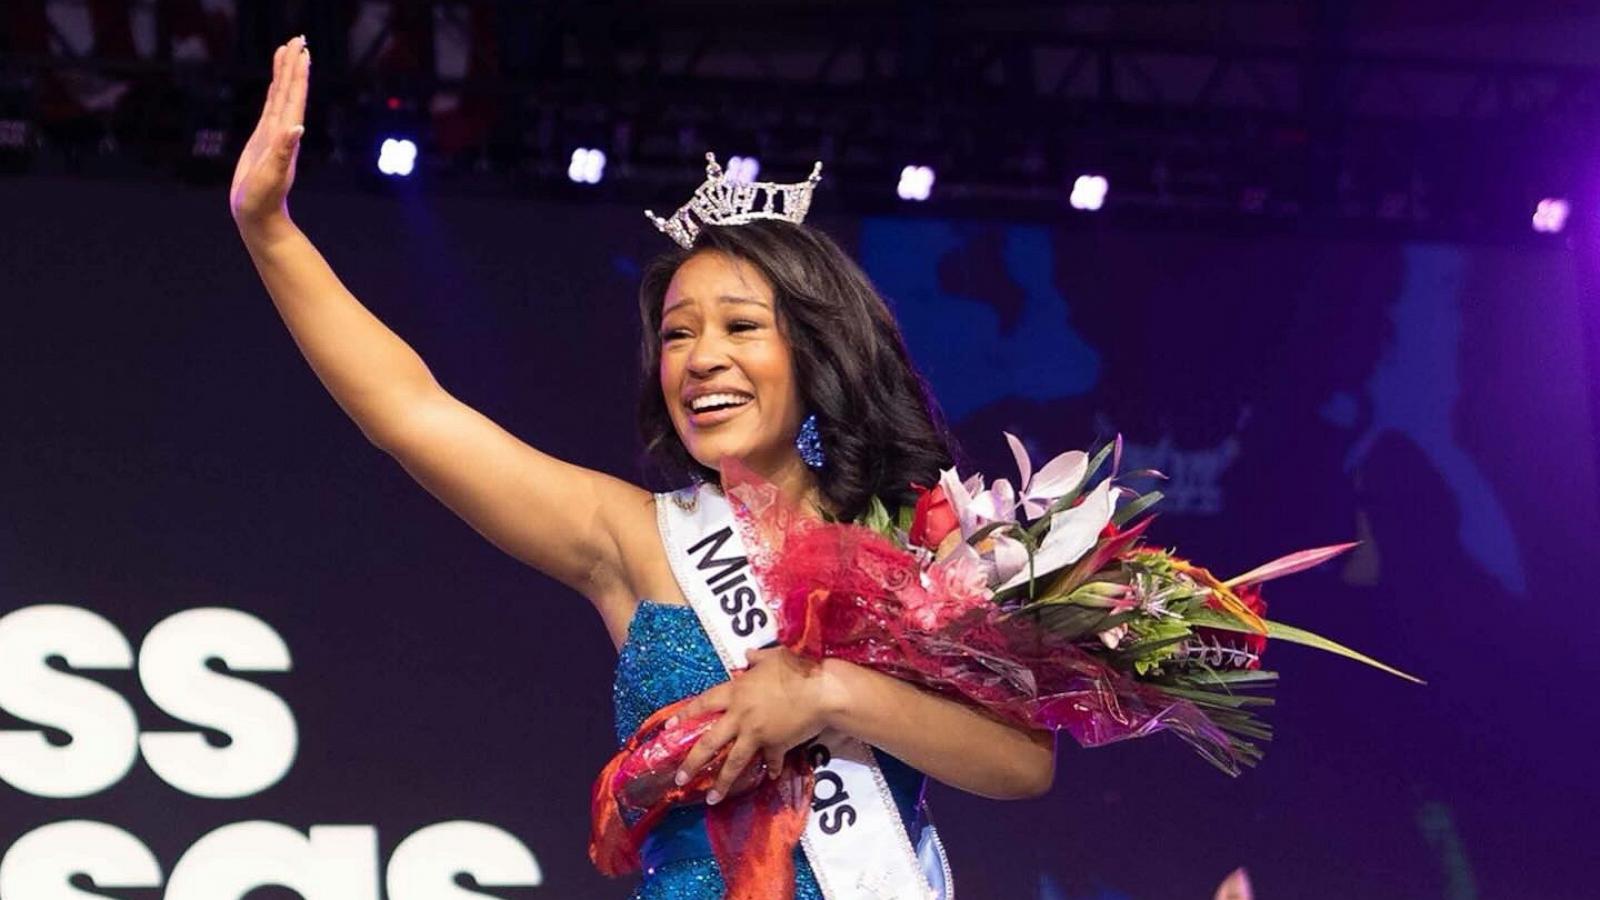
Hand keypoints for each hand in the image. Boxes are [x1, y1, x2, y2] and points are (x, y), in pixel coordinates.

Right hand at [231, 36, 309, 234]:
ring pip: (281, 95)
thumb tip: (296, 128)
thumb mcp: (272, 175)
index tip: (302, 51)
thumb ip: (283, 151)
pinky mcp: (263, 139)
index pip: (294, 98)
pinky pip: (270, 107)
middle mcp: (283, 131)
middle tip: (298, 38)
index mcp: (286, 136)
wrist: (259, 217)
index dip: (298, 75)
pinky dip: (274, 91)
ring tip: (287, 50)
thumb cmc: (263, 200)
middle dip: (293, 65)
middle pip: (290, 91)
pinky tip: (277, 81)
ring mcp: (274, 134)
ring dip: (285, 73)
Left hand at [672, 647, 836, 804]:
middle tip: (680, 779)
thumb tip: (747, 654)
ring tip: (712, 799)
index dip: (685, 715)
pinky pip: (770, 760)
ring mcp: (757, 734)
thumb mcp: (773, 657)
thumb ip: (756, 659)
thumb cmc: (796, 669)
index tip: (668, 727)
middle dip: (693, 762)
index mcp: (736, 692)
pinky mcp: (776, 745)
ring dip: (722, 782)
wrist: (821, 691)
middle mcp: (741, 716)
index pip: (704, 704)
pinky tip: (769, 777)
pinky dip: (770, 768)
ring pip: (734, 761)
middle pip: (710, 742)